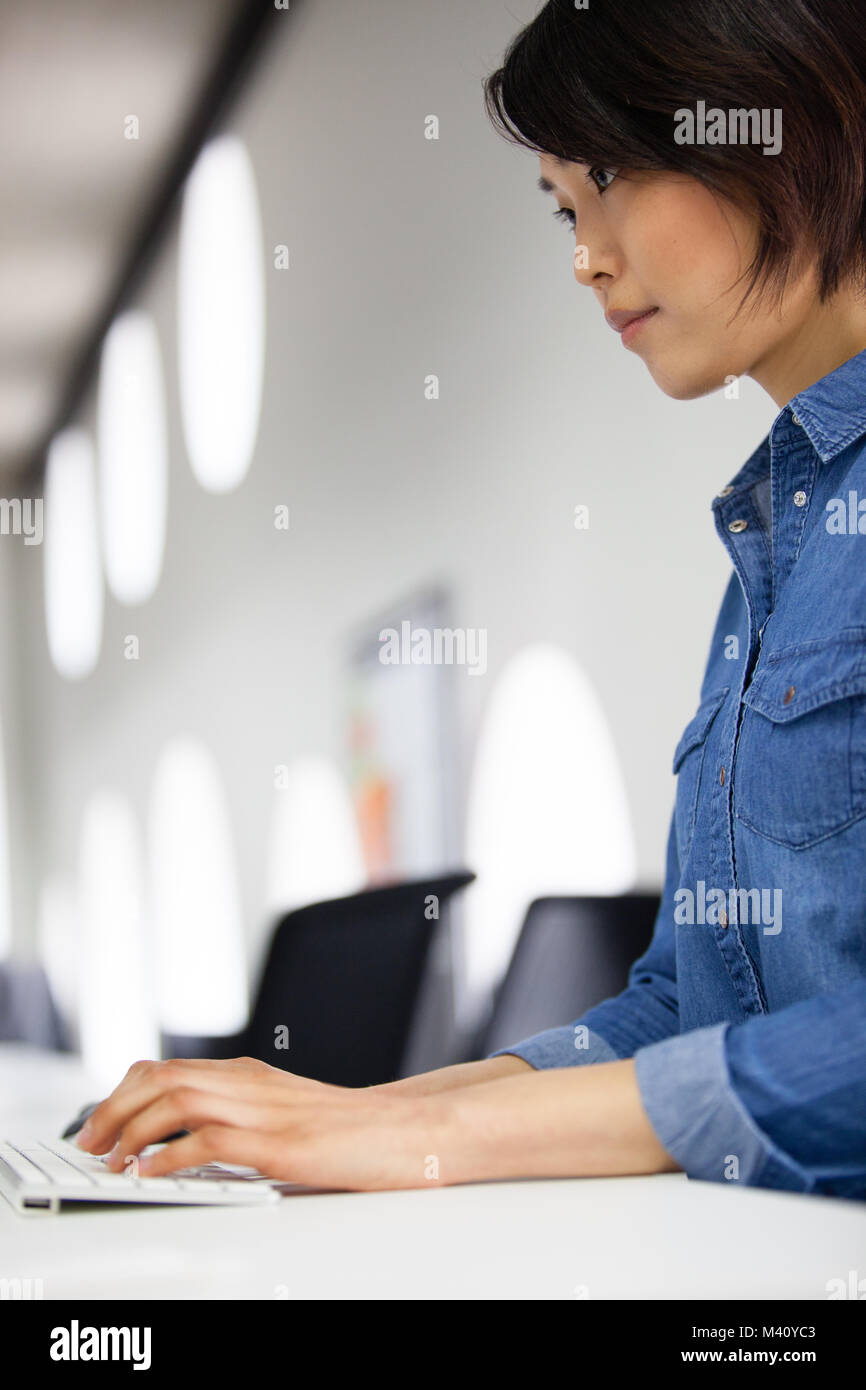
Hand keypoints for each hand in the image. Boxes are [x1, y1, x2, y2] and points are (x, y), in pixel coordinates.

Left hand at [75, 1056, 454, 1190]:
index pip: (167, 1067)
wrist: (407, 1131)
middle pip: (161, 1078)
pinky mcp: (281, 1145)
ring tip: (112, 1160)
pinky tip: (151, 1174)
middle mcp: (250, 1084)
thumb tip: (185, 1144)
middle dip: (113, 1109)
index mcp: (249, 1074)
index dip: (123, 1092)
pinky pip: (210, 1142)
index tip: (100, 1122)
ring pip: (176, 1101)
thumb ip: (243, 1114)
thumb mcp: (286, 1111)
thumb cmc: (350, 1130)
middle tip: (89, 1143)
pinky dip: (169, 1158)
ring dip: (132, 1130)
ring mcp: (265, 1112)